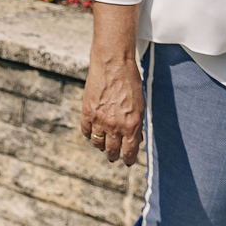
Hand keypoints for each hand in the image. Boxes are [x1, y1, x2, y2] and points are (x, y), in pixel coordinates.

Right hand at [81, 44, 144, 165]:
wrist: (113, 64)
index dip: (128, 160)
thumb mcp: (140, 105)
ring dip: (101, 145)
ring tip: (103, 142)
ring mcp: (100, 120)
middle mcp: (116, 126)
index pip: (129, 152)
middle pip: (112, 151)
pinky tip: (93, 130)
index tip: (127, 161)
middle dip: (114, 155)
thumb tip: (135, 139)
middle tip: (114, 155)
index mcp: (132, 125)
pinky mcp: (87, 112)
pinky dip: (89, 133)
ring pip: (98, 144)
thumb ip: (137, 124)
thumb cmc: (130, 82)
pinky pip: (86, 131)